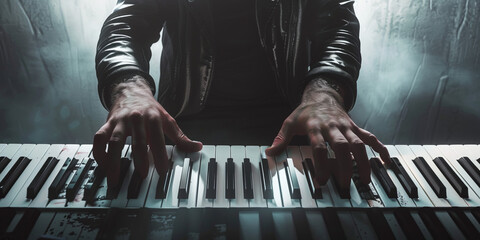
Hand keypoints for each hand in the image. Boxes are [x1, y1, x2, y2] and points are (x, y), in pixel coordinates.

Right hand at [93, 76, 201, 186]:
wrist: (131, 90)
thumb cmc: (150, 109)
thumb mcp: (167, 119)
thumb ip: (180, 136)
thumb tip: (197, 147)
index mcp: (153, 118)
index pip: (158, 138)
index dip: (161, 154)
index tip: (163, 170)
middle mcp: (135, 119)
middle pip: (137, 141)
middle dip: (140, 159)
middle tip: (142, 175)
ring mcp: (119, 121)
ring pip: (114, 141)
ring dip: (113, 161)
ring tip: (115, 178)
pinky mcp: (107, 124)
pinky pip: (99, 138)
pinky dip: (99, 152)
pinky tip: (103, 165)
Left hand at [266, 80, 388, 188]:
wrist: (322, 95)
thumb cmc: (306, 112)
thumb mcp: (290, 122)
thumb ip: (281, 138)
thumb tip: (269, 152)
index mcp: (316, 127)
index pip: (319, 148)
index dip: (321, 164)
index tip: (322, 180)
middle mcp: (333, 127)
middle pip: (342, 147)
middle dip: (345, 166)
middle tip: (345, 184)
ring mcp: (346, 127)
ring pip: (359, 144)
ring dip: (364, 162)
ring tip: (365, 179)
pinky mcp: (355, 127)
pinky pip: (370, 137)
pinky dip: (379, 148)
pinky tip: (385, 160)